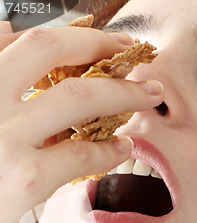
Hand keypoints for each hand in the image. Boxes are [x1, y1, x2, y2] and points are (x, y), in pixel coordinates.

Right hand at [0, 22, 163, 222]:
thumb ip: (0, 93)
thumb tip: (22, 48)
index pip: (16, 39)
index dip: (63, 34)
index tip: (98, 37)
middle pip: (46, 49)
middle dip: (97, 44)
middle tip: (128, 51)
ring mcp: (2, 138)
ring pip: (76, 98)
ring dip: (122, 93)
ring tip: (148, 96)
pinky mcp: (23, 180)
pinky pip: (79, 154)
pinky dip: (107, 151)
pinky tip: (122, 149)